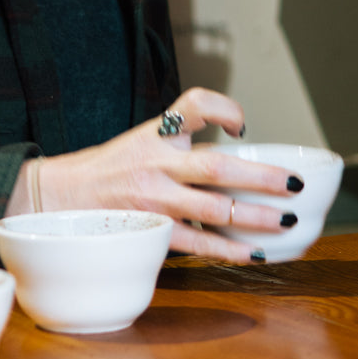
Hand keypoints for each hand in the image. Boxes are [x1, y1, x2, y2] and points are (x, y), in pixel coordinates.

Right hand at [16, 88, 304, 263]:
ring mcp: (155, 200)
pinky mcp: (152, 230)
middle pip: (217, 166)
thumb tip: (238, 146)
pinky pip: (198, 243)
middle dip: (261, 177)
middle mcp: (157, 164)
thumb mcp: (144, 138)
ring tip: (285, 220)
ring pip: (214, 209)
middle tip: (293, 185)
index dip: (224, 109)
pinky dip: (230, 250)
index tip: (242, 126)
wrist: (64, 196)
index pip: (193, 105)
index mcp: (157, 135)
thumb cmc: (112, 167)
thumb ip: (183, 137)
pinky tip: (254, 253)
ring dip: (255, 217)